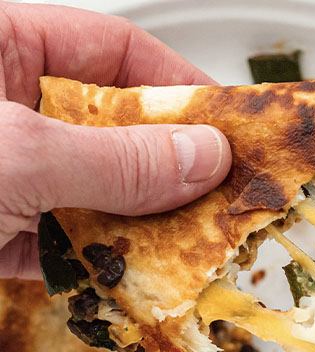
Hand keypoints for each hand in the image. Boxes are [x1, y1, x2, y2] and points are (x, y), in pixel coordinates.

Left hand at [0, 2, 230, 278]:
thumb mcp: (17, 153)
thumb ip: (115, 159)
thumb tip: (203, 158)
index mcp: (0, 50)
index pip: (114, 51)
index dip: (178, 85)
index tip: (228, 125)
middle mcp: (12, 113)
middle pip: (119, 132)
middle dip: (171, 168)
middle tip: (222, 194)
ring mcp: (11, 177)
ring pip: (103, 195)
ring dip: (147, 225)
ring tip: (194, 242)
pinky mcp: (5, 234)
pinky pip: (74, 246)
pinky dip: (108, 264)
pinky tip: (141, 275)